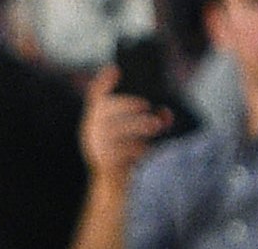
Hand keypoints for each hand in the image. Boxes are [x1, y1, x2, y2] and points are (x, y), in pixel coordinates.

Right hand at [78, 68, 170, 184]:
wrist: (111, 187)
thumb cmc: (126, 156)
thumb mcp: (135, 137)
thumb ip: (150, 121)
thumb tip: (166, 114)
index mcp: (95, 119)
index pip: (95, 95)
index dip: (103, 81)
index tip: (116, 69)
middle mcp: (91, 130)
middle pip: (107, 109)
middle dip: (130, 105)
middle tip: (150, 107)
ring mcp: (96, 146)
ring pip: (117, 129)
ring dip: (139, 126)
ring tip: (156, 125)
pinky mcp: (105, 161)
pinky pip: (122, 151)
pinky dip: (138, 149)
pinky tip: (146, 150)